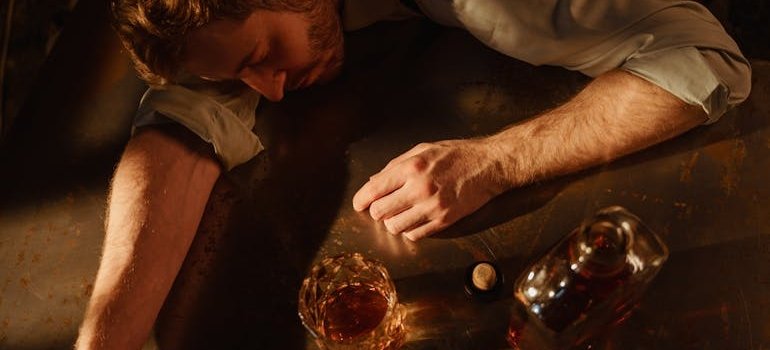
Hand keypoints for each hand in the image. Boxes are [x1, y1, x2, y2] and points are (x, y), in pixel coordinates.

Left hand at [352, 138, 506, 240]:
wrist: (488, 166)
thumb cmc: (457, 155)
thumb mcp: (423, 149)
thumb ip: (396, 165)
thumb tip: (374, 181)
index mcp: (411, 168)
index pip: (374, 190)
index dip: (361, 200)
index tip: (359, 204)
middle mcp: (419, 189)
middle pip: (380, 212)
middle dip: (377, 211)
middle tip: (383, 206)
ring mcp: (432, 207)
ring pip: (395, 227)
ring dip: (393, 222)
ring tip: (401, 213)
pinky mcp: (444, 221)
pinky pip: (415, 235)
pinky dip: (410, 230)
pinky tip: (415, 219)